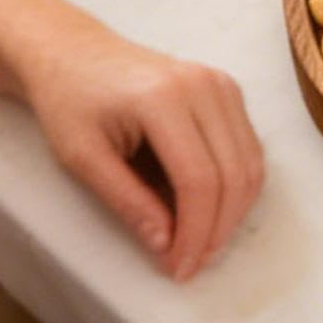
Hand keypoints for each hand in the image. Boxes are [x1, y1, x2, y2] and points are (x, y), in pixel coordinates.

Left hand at [24, 21, 263, 281]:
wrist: (76, 54)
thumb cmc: (70, 103)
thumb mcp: (82, 158)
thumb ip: (127, 200)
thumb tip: (166, 245)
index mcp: (165, 98)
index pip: (199, 178)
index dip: (194, 232)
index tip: (178, 269)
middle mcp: (206, 86)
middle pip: (235, 173)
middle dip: (218, 229)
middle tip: (191, 264)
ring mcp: (223, 84)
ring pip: (252, 163)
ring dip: (233, 212)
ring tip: (201, 244)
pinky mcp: (228, 90)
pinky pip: (249, 148)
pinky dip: (237, 187)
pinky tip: (210, 211)